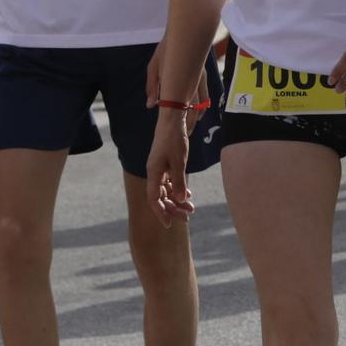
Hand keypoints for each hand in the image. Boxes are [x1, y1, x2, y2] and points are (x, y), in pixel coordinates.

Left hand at [144, 39, 210, 132]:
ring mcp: (201, 79)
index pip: (180, 106)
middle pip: (195, 109)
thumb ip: (153, 86)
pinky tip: (199, 113)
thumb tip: (150, 105)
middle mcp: (194, 82)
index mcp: (181, 80)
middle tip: (185, 135)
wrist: (185, 31)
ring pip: (202, 104)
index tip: (176, 132)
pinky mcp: (203, 76)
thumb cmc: (167, 48)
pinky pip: (205, 96)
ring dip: (197, 117)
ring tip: (190, 128)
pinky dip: (202, 107)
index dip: (180, 121)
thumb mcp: (154, 66)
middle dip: (190, 124)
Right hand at [146, 112, 193, 226]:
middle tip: (187, 218)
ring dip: (178, 200)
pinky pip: (169, 182)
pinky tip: (188, 194)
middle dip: (173, 209)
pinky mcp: (165, 164)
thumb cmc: (175, 139)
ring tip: (191, 208)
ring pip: (166, 190)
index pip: (153, 199)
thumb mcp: (179, 162)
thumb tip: (180, 200)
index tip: (169, 224)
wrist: (173, 120)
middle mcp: (154, 172)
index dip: (160, 212)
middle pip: (161, 197)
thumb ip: (178, 182)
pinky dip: (178, 189)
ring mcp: (159, 168)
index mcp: (153, 173)